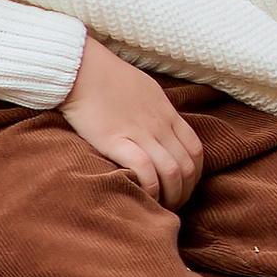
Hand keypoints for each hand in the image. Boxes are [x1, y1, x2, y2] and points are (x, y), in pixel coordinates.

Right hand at [61, 34, 205, 207]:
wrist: (81, 68)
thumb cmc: (108, 77)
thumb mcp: (144, 89)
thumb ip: (156, 110)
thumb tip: (162, 126)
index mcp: (166, 113)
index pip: (195, 150)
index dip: (194, 175)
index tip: (183, 188)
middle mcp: (159, 125)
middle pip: (186, 166)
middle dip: (184, 192)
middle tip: (172, 205)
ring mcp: (140, 133)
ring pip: (171, 171)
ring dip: (170, 195)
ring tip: (160, 207)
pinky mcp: (116, 140)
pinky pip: (145, 169)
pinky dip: (150, 188)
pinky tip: (144, 196)